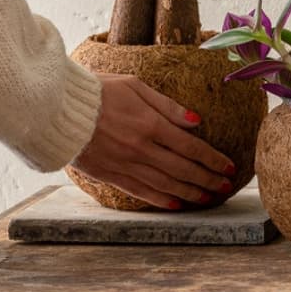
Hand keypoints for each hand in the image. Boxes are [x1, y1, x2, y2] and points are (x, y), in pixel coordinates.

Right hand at [72, 74, 235, 209]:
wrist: (60, 110)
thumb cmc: (100, 91)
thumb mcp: (136, 86)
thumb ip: (167, 106)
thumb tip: (196, 120)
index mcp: (150, 125)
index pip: (191, 146)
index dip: (213, 159)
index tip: (230, 166)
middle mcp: (142, 149)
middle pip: (183, 169)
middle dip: (208, 179)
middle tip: (227, 186)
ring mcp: (127, 165)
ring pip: (166, 184)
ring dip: (191, 193)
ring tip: (208, 198)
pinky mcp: (111, 176)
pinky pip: (142, 192)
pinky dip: (161, 200)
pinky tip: (177, 205)